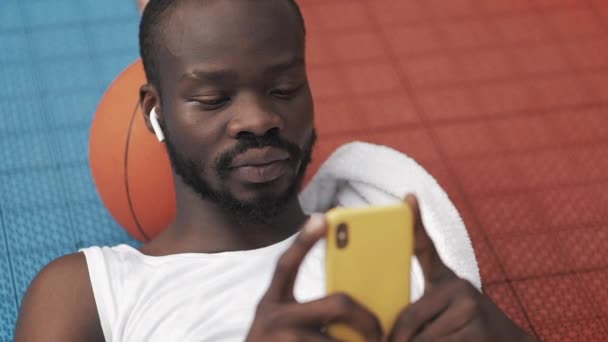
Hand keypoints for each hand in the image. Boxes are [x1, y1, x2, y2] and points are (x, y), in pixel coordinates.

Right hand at [246, 215, 382, 341]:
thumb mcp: (280, 330)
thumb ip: (308, 315)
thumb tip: (352, 306)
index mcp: (271, 306)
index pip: (286, 265)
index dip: (304, 240)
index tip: (323, 218)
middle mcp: (272, 320)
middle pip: (338, 303)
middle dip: (368, 319)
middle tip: (380, 333)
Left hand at [389, 195, 535, 340]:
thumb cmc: (468, 331)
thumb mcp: (445, 311)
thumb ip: (417, 310)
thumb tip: (383, 329)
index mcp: (447, 281)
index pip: (425, 249)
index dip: (415, 222)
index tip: (408, 197)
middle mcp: (460, 288)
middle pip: (409, 318)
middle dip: (397, 339)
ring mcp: (472, 309)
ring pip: (420, 339)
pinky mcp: (480, 333)